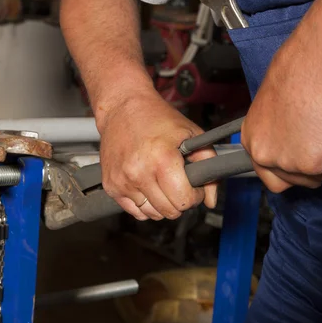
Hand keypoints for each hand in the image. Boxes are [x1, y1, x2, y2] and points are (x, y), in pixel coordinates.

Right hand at [98, 91, 217, 220]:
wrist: (122, 108)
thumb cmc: (157, 118)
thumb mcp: (191, 134)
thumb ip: (208, 164)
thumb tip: (211, 199)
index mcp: (162, 159)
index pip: (184, 200)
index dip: (195, 196)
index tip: (193, 187)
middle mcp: (139, 172)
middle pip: (169, 211)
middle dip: (180, 201)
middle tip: (179, 185)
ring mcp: (123, 181)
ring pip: (152, 214)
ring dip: (162, 204)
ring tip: (163, 184)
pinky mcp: (111, 185)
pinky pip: (135, 211)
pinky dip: (145, 204)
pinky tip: (148, 187)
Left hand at [241, 46, 321, 192]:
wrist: (320, 65)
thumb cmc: (301, 73)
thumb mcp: (276, 107)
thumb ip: (281, 133)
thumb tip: (298, 144)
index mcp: (253, 141)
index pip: (271, 176)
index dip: (295, 169)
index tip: (309, 156)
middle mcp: (266, 157)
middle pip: (301, 182)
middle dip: (320, 164)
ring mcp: (292, 163)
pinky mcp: (319, 164)